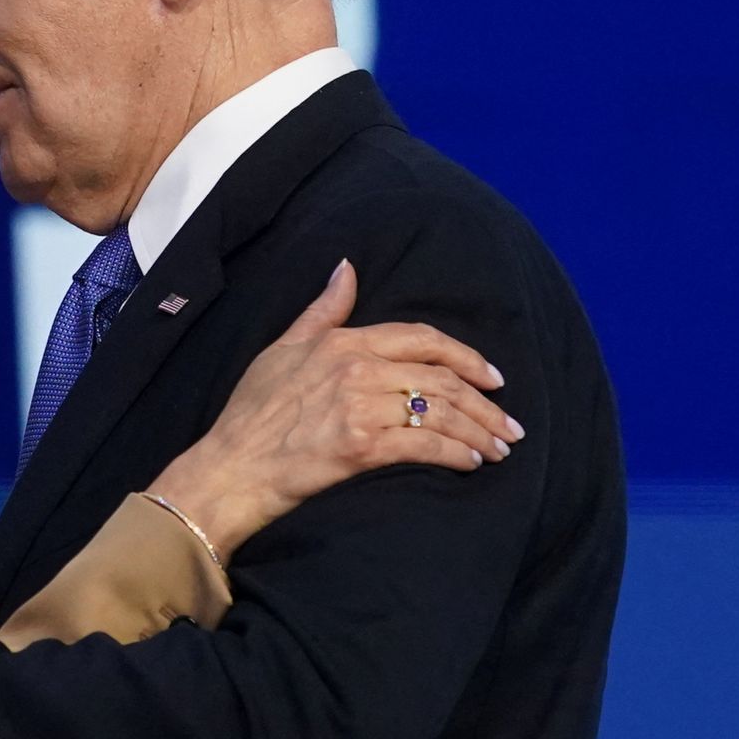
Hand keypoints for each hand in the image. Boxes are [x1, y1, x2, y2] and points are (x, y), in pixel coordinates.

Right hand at [146, 260, 522, 553]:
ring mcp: (359, 407)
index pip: (422, 339)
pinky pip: (425, 446)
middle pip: (442, 379)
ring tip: (499, 449)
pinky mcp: (361, 447)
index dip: (466, 358)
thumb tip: (346, 268)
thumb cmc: (250, 415)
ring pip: (441, 412)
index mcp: (341, 342)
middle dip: (485, 404)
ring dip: (478, 432)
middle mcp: (355, 368)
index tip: (493, 378)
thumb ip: (322, 312)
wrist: (229, 470)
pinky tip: (472, 464)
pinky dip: (456, 454)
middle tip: (509, 425)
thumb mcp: (282, 350)